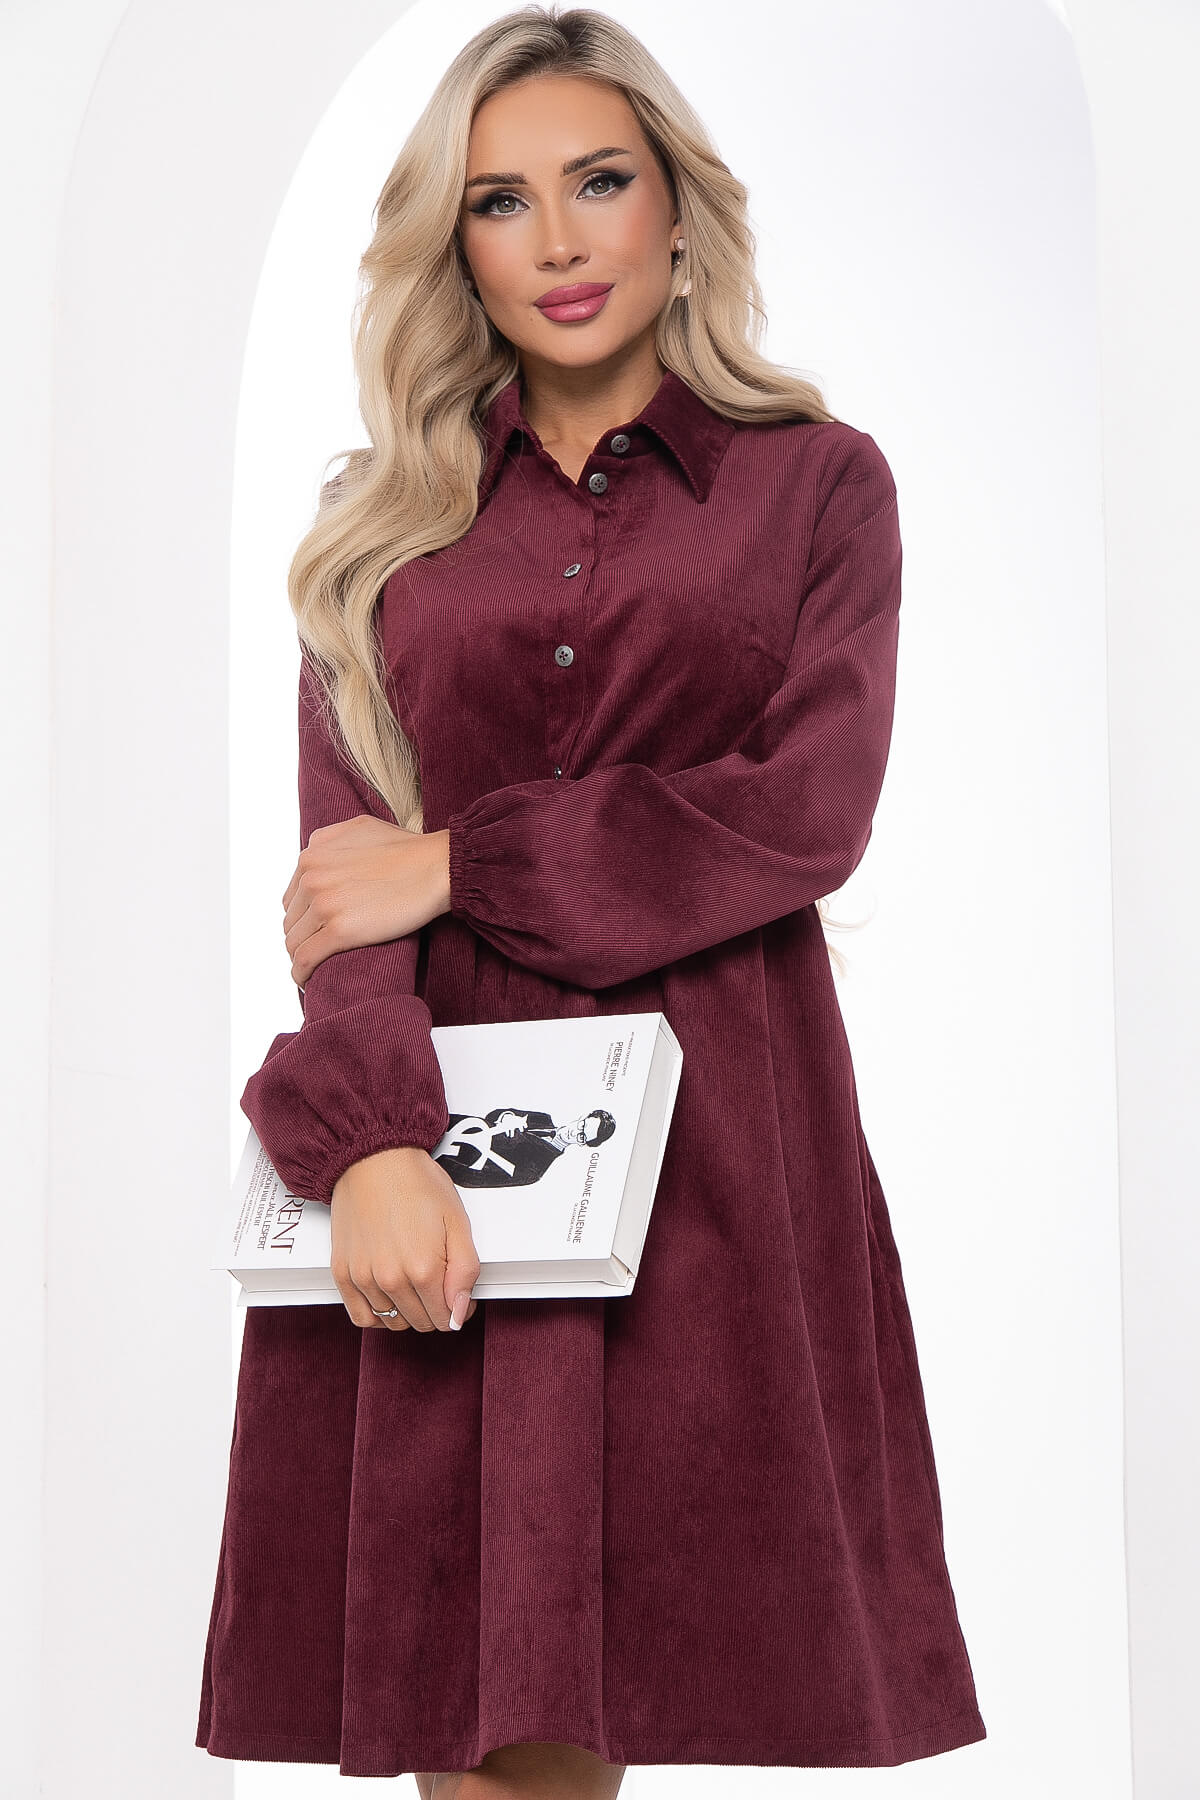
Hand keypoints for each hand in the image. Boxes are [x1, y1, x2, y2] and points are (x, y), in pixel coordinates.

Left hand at [282, 817, 451, 987]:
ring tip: (316, 969)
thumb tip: (314, 854)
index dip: (304, 917)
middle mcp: (311, 877)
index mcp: (312, 855)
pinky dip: (301, 975)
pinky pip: (305, 960)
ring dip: (302, 958)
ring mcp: (323, 905)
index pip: (292, 898)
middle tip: (322, 951)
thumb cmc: (408, 850)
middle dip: (304, 937)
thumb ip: (329, 839)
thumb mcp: (359, 828)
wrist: (436, 868)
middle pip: (291, 921)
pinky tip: (307, 982)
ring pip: (293, 943)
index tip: (318, 930)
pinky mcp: (338, 931)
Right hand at [330, 1144, 479, 1331]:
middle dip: (435, 1309)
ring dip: (409, 1312)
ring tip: (413, 1284)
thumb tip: (460, 1313)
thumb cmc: (417, 1184)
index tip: (457, 1291)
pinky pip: (361, 1317)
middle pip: (422, 1323)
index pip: (446, 1319)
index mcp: (424, 1269)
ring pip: (394, 1322)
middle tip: (437, 1281)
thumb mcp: (458, 1222)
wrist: (374, 1159)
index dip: (458, 1308)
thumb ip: (465, 1272)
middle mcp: (391, 1280)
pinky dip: (378, 1315)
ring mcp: (363, 1278)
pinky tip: (388, 1297)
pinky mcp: (343, 1273)